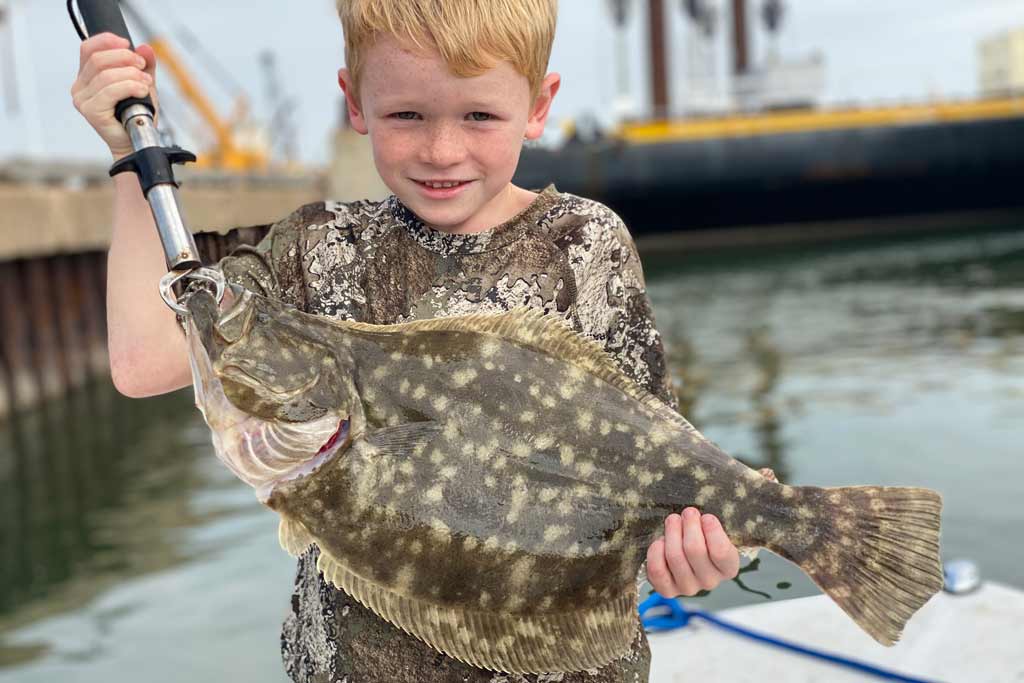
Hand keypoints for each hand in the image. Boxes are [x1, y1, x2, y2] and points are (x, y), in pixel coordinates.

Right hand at [71, 32, 159, 158]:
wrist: (136, 143)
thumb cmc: (136, 115)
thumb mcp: (143, 84)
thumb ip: (144, 66)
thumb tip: (145, 48)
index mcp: (87, 76)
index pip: (88, 48)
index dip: (107, 41)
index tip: (128, 45)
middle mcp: (80, 86)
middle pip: (99, 59)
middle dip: (125, 58)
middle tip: (143, 68)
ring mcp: (83, 99)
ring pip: (106, 75)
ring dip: (132, 76)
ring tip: (146, 85)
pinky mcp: (90, 111)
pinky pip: (110, 91)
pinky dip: (130, 87)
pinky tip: (142, 92)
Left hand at [646, 507, 738, 596]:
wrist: (686, 558)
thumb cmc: (703, 539)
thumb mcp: (713, 531)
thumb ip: (709, 524)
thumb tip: (691, 515)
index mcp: (728, 568)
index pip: (721, 551)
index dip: (711, 530)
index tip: (706, 517)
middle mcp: (710, 581)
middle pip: (694, 549)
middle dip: (689, 525)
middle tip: (688, 513)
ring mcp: (688, 588)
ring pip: (675, 556)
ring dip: (672, 532)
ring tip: (673, 521)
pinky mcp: (668, 591)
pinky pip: (657, 569)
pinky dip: (656, 551)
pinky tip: (660, 542)